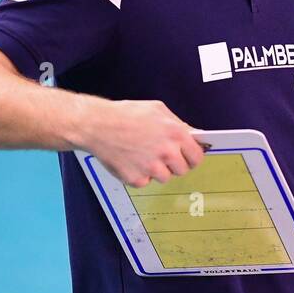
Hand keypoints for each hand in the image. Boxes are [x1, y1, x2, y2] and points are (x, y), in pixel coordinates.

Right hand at [77, 98, 204, 187]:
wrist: (96, 125)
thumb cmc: (125, 115)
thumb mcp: (157, 109)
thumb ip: (178, 124)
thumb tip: (193, 135)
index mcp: (175, 134)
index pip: (197, 157)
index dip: (192, 158)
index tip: (187, 158)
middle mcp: (167, 152)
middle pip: (182, 170)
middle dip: (174, 164)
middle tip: (161, 156)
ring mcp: (152, 167)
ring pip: (165, 178)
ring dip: (157, 170)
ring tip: (142, 155)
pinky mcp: (136, 179)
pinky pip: (146, 182)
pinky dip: (140, 175)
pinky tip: (131, 161)